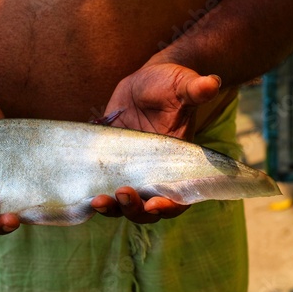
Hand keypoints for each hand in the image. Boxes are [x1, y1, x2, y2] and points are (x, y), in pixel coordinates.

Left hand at [92, 63, 221, 223]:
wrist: (144, 83)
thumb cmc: (170, 85)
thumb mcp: (182, 85)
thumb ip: (195, 89)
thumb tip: (211, 82)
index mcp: (177, 164)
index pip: (177, 197)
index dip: (168, 206)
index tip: (154, 204)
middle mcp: (153, 175)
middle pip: (145, 209)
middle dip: (134, 209)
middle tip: (123, 193)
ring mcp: (129, 172)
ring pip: (121, 203)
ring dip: (111, 208)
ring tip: (97, 200)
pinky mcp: (109, 165)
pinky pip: (101, 186)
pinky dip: (92, 193)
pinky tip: (81, 192)